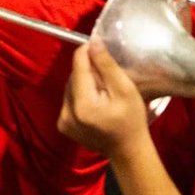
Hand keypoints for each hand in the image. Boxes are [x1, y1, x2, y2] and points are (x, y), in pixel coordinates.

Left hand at [58, 38, 150, 160]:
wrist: (128, 152)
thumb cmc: (132, 121)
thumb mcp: (125, 90)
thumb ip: (106, 66)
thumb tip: (92, 42)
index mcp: (82, 105)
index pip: (78, 66)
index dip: (87, 52)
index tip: (98, 46)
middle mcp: (66, 112)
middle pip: (73, 76)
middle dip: (87, 70)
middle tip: (106, 73)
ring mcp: (62, 121)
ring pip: (70, 87)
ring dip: (83, 82)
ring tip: (102, 88)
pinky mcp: (62, 125)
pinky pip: (68, 99)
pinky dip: (79, 94)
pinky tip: (94, 101)